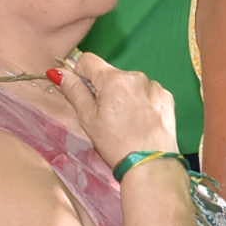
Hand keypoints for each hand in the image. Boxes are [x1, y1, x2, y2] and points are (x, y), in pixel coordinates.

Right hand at [51, 51, 178, 161]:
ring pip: (130, 84)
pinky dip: (141, 103)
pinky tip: (140, 122)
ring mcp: (153, 86)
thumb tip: (59, 73)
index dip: (81, 74)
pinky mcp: (166, 97)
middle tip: (104, 116)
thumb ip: (74, 91)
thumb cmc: (117, 144)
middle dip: (104, 89)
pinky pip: (147, 93)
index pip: (88, 60)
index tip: (83, 91)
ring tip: (124, 122)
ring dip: (124, 96)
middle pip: (111, 74)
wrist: (151, 164)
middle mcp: (136, 76)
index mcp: (113, 79)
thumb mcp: (88, 118)